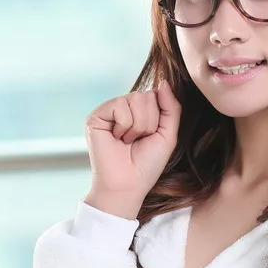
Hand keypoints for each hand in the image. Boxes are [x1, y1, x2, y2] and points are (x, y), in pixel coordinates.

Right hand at [84, 81, 182, 213]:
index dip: (159, 118)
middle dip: (149, 122)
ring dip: (138, 125)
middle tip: (137, 141)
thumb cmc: (147, 165)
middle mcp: (123, 109)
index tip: (150, 137)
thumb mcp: (167, 135)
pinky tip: (117, 138)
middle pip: (146, 95)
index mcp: (139, 113)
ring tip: (128, 141)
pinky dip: (125, 125)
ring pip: (135, 98)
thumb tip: (163, 83)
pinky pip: (120, 105)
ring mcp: (109, 111)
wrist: (128, 184)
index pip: (155, 96)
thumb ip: (170, 108)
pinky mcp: (96, 116)